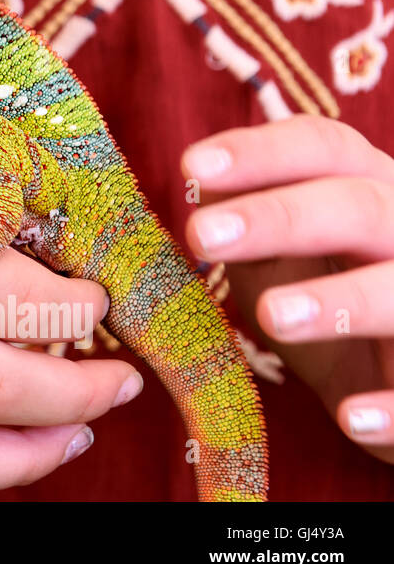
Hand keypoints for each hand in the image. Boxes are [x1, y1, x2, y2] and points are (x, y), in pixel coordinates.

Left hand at [182, 116, 393, 462]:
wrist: (392, 381)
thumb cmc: (326, 296)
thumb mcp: (279, 255)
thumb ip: (242, 223)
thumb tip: (196, 187)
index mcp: (366, 186)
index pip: (322, 147)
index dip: (260, 152)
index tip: (190, 167)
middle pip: (356, 206)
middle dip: (279, 218)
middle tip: (201, 235)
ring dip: (340, 301)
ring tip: (271, 316)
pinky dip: (393, 405)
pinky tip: (349, 416)